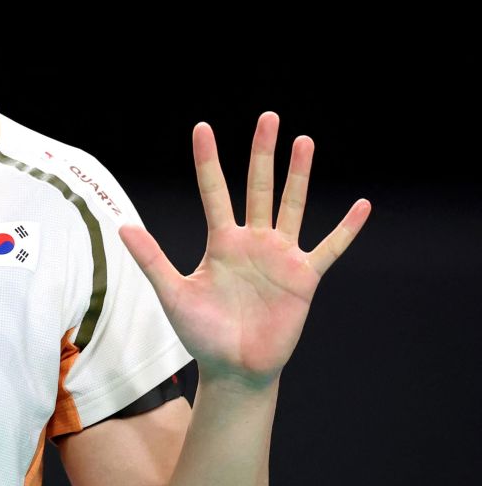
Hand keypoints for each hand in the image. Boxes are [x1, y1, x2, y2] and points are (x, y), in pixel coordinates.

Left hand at [118, 111, 370, 387]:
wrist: (233, 368)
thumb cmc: (201, 333)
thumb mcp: (173, 293)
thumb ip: (152, 259)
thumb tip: (122, 227)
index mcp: (221, 241)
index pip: (214, 190)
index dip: (208, 160)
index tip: (202, 128)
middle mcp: (252, 241)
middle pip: (258, 187)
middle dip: (262, 153)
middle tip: (268, 117)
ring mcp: (280, 257)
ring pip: (292, 206)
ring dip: (299, 175)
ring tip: (304, 141)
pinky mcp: (303, 278)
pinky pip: (329, 249)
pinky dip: (346, 229)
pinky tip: (362, 206)